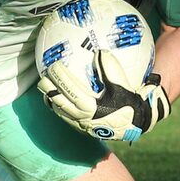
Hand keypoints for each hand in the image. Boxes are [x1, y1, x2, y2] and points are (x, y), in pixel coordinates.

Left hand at [38, 49, 170, 141]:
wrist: (137, 124)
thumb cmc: (130, 103)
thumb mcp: (123, 85)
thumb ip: (111, 68)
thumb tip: (100, 51)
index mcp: (91, 108)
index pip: (70, 90)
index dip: (60, 78)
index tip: (54, 64)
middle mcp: (83, 119)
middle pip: (59, 102)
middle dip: (48, 89)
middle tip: (42, 76)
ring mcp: (81, 125)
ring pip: (60, 111)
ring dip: (51, 98)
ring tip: (45, 87)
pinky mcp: (82, 129)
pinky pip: (66, 116)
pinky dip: (59, 106)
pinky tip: (57, 97)